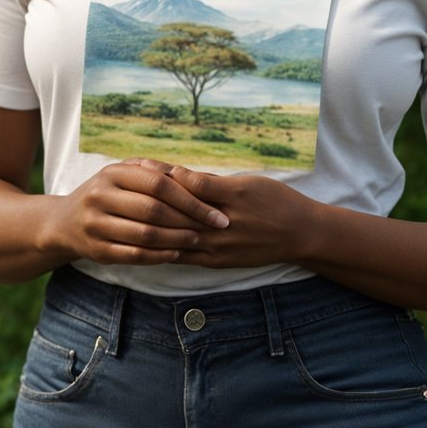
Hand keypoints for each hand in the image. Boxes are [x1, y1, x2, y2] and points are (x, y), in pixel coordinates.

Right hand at [49, 159, 229, 265]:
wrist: (65, 222)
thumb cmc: (108, 193)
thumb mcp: (125, 173)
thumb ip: (157, 172)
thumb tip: (198, 177)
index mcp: (112, 173)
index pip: (159, 184)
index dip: (191, 198)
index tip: (216, 211)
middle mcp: (100, 196)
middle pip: (154, 210)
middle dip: (189, 220)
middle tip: (214, 227)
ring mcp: (95, 224)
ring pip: (145, 235)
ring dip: (177, 239)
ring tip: (198, 239)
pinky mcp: (97, 250)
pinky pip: (135, 255)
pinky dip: (160, 255)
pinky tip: (178, 252)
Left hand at [136, 160, 316, 268]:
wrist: (300, 234)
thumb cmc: (276, 201)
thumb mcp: (249, 182)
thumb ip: (213, 182)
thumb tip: (179, 175)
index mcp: (230, 197)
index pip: (189, 185)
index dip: (164, 175)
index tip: (143, 165)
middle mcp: (221, 223)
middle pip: (177, 210)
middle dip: (151, 198)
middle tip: (126, 186)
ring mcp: (217, 246)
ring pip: (176, 235)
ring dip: (150, 224)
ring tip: (128, 213)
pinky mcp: (216, 262)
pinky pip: (182, 255)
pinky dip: (162, 247)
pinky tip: (143, 241)